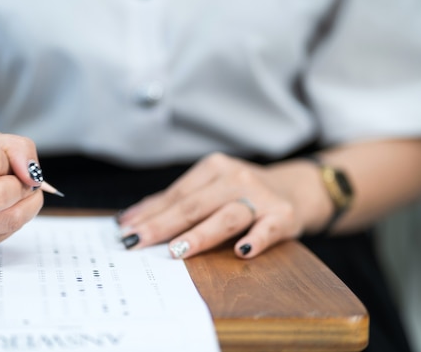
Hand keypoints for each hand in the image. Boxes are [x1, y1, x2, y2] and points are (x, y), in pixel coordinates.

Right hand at [0, 131, 43, 253]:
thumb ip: (16, 148)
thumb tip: (33, 177)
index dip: (10, 161)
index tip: (8, 162)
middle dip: (21, 186)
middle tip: (20, 181)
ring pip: (9, 219)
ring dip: (27, 204)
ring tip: (19, 194)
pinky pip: (6, 234)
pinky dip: (18, 218)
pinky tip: (6, 208)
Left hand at [117, 152, 327, 258]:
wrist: (295, 189)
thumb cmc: (242, 193)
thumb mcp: (210, 188)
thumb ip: (176, 201)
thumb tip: (130, 218)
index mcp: (214, 168)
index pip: (177, 194)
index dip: (150, 212)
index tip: (125, 228)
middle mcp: (236, 178)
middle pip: (195, 205)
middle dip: (162, 225)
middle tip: (137, 241)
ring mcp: (260, 197)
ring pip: (226, 215)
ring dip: (201, 234)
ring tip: (177, 250)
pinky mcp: (283, 216)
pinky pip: (268, 229)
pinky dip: (255, 239)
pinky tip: (240, 251)